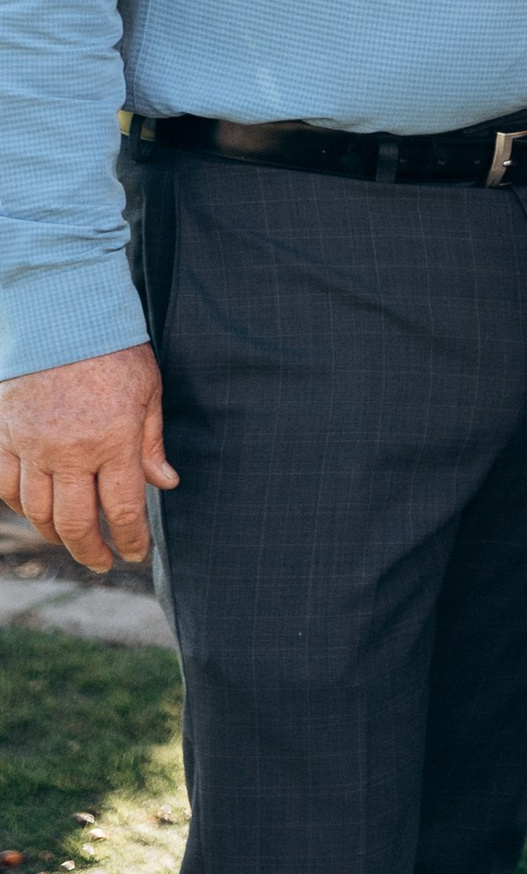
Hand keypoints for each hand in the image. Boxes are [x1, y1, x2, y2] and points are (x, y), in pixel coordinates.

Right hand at [0, 347, 177, 573]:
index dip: (130, 541)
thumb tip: (165, 484)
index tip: (135, 554)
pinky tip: (36, 510)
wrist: (62, 312)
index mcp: (114, 439)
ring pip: (38, 512)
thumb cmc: (114, 348)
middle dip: (91, 551)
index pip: (123, 510)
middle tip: (102, 561)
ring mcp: (32, 445)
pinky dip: (19, 506)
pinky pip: (5, 488)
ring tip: (72, 539)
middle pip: (76, 523)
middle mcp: (71, 450)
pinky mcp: (4, 435)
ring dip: (55, 534)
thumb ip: (152, 442)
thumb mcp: (148, 390)